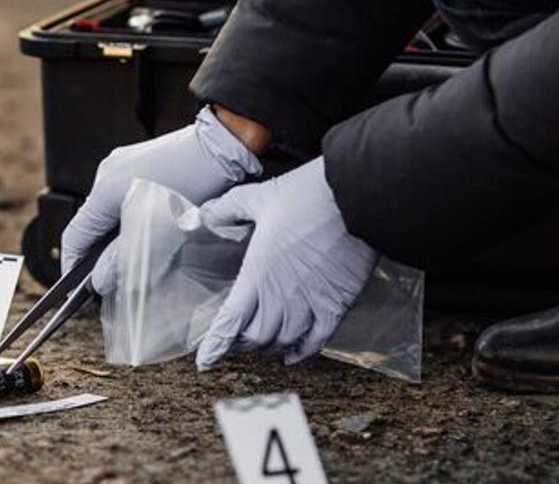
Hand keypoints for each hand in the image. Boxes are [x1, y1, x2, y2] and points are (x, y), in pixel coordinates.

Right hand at [61, 106, 261, 277]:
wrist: (225, 146)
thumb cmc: (195, 188)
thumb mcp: (157, 236)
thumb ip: (121, 262)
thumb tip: (98, 282)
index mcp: (104, 189)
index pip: (75, 235)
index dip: (73, 267)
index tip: (76, 291)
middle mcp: (108, 171)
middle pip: (94, 224)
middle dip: (102, 253)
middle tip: (115, 277)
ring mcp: (125, 162)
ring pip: (113, 211)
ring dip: (122, 235)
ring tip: (143, 254)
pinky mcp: (143, 160)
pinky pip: (129, 195)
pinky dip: (135, 217)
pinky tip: (157, 228)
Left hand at [194, 157, 378, 368]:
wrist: (353, 198)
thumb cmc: (307, 196)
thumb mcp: (258, 197)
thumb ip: (228, 208)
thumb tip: (206, 213)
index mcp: (258, 274)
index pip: (230, 323)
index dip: (215, 346)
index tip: (205, 361)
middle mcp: (281, 297)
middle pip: (255, 339)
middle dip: (241, 343)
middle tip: (235, 339)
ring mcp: (310, 304)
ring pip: (282, 343)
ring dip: (268, 348)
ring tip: (262, 344)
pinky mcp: (335, 305)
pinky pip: (316, 342)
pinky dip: (301, 354)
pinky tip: (292, 356)